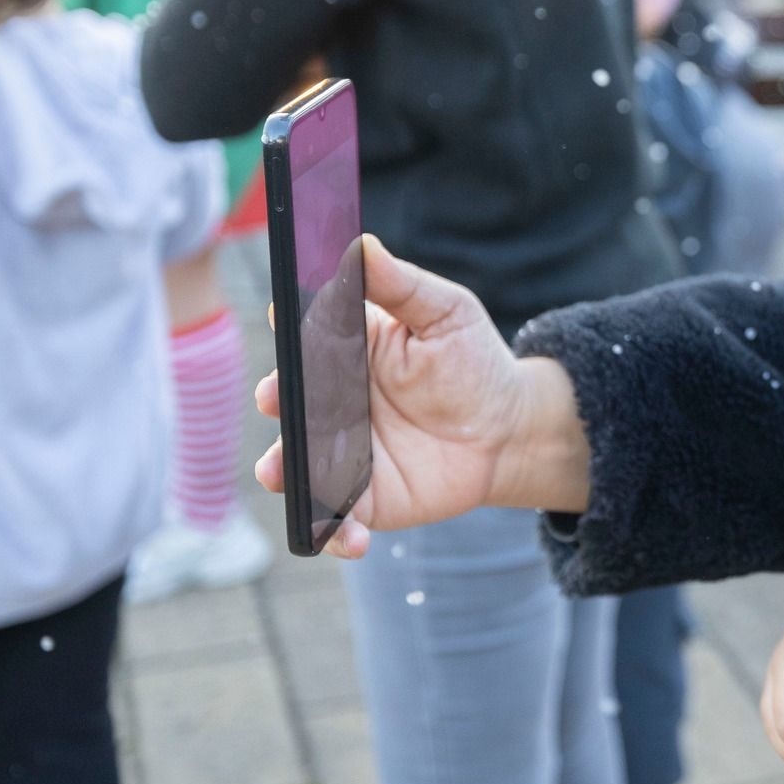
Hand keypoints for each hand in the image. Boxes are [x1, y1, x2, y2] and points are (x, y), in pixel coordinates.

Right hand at [253, 235, 578, 557]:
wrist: (509, 431)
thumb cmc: (473, 362)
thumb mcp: (446, 313)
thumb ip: (401, 285)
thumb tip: (362, 244)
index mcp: (344, 350)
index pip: (304, 334)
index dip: (287, 326)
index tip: (281, 315)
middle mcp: (330, 401)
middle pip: (287, 400)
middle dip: (274, 399)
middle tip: (274, 396)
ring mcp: (339, 452)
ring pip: (296, 464)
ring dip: (284, 470)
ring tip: (285, 473)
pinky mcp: (361, 498)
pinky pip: (336, 519)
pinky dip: (334, 533)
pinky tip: (348, 539)